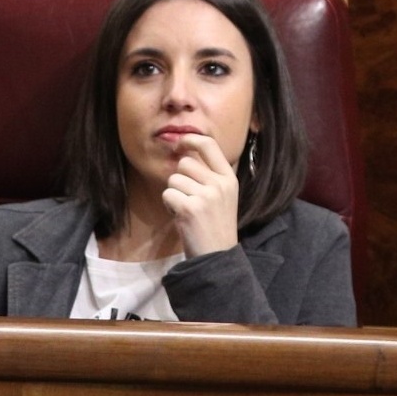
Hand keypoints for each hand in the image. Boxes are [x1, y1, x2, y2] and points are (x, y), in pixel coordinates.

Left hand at [161, 133, 240, 256]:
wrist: (217, 256)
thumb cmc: (216, 225)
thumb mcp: (223, 196)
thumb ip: (209, 175)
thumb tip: (185, 154)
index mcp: (229, 178)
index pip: (209, 145)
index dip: (191, 139)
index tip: (181, 143)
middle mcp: (219, 184)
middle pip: (185, 163)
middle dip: (180, 178)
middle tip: (189, 198)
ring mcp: (205, 196)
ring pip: (173, 179)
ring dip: (174, 194)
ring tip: (187, 209)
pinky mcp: (189, 208)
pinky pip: (167, 194)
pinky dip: (169, 205)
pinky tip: (181, 217)